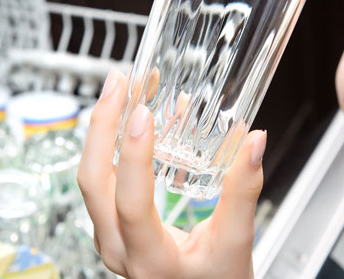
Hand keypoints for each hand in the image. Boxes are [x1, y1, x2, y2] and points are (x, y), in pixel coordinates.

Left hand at [77, 68, 266, 278]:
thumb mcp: (235, 244)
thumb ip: (244, 193)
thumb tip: (253, 144)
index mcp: (150, 258)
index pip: (130, 203)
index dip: (134, 156)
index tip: (143, 114)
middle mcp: (118, 248)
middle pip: (92, 182)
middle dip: (102, 126)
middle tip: (118, 84)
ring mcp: (109, 237)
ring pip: (89, 180)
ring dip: (101, 131)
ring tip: (120, 93)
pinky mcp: (111, 227)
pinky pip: (100, 182)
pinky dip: (109, 145)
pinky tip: (127, 121)